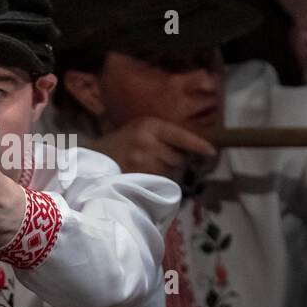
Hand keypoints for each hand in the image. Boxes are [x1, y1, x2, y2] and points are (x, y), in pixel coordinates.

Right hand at [90, 116, 216, 180]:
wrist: (94, 158)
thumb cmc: (122, 143)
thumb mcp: (141, 130)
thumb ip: (164, 135)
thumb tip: (194, 150)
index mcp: (149, 125)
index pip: (181, 135)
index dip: (198, 144)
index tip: (212, 152)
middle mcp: (146, 141)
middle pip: (179, 157)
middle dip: (176, 160)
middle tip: (160, 159)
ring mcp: (141, 160)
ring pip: (171, 171)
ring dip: (168, 172)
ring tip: (150, 167)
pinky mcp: (136, 176)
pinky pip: (160, 181)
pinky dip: (158, 181)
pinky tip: (146, 176)